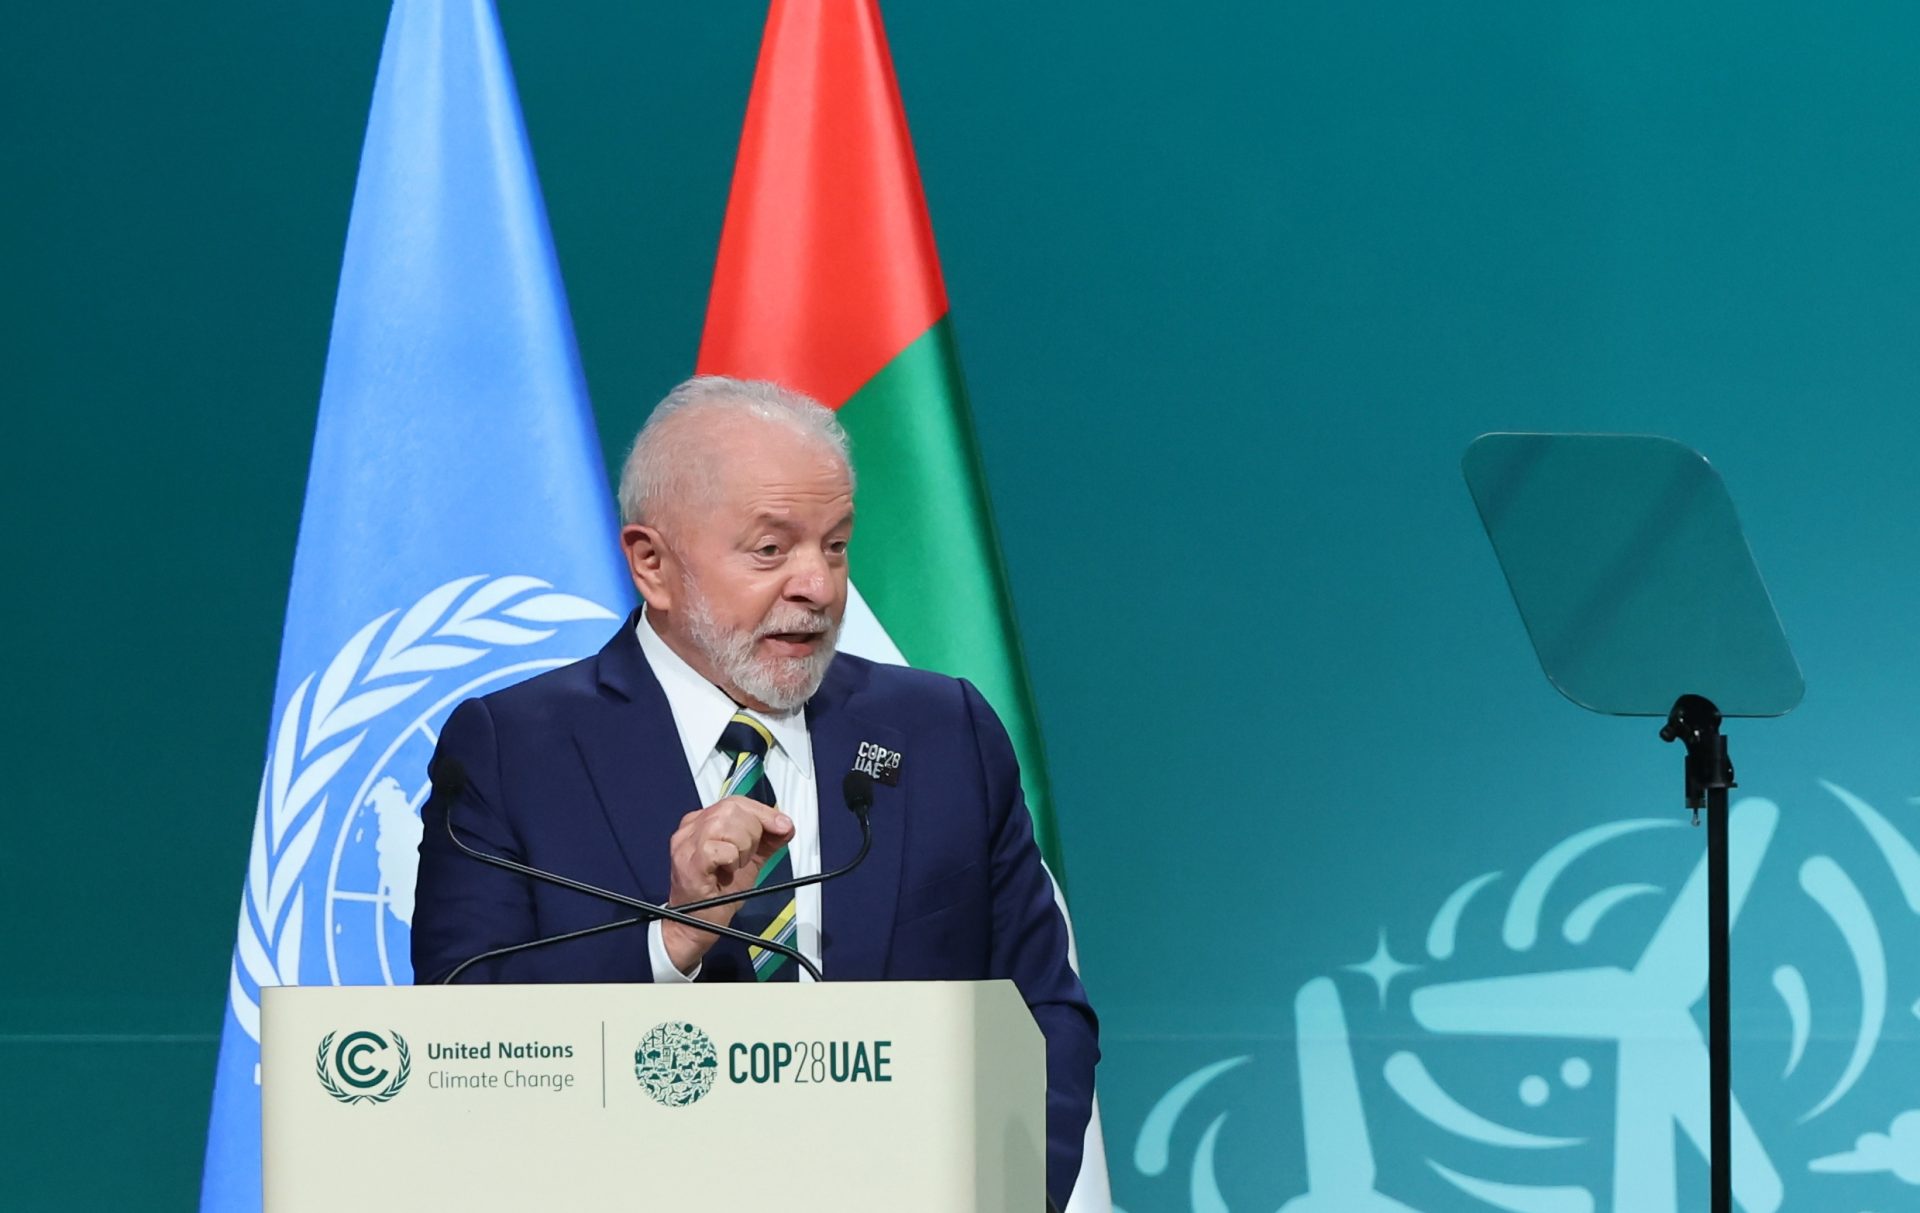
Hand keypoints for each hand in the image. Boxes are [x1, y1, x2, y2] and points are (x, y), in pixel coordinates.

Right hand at [660, 795, 793, 973]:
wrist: (696, 924)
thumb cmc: (717, 893)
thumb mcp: (749, 860)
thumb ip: (767, 840)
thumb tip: (786, 826)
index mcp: (702, 821)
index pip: (737, 802)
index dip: (764, 813)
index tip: (782, 825)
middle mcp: (691, 828)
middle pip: (732, 809)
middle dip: (752, 833)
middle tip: (747, 857)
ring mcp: (686, 844)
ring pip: (727, 825)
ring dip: (742, 848)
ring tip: (734, 866)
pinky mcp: (689, 862)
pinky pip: (721, 849)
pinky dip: (732, 861)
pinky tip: (725, 873)